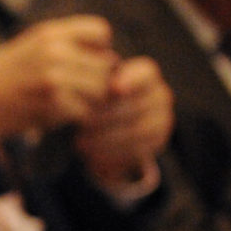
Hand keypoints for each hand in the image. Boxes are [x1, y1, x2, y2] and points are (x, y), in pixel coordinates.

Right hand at [0, 16, 118, 144]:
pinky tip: (57, 115)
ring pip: (100, 90)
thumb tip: (113, 59)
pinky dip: (76, 118)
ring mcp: (54, 78)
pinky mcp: (53, 105)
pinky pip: (84, 112)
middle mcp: (54, 52)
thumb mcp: (30, 47)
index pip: (100, 31)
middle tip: (77, 91)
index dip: (99, 48)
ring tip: (68, 104)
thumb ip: (68, 45)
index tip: (84, 61)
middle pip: (105, 64)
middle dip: (97, 80)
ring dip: (90, 101)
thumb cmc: (3, 78)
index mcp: (49, 33)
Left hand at [74, 56, 171, 190]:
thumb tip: (69, 82)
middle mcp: (160, 96)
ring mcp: (161, 120)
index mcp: (146, 76)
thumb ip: (91, 86)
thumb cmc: (97, 101)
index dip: (131, 80)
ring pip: (137, 130)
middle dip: (105, 116)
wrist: (110, 129)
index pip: (145, 74)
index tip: (113, 88)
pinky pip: (137, 151)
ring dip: (105, 138)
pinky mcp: (156, 144)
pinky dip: (112, 154)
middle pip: (136, 105)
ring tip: (79, 143)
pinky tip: (91, 156)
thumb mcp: (93, 90)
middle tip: (80, 124)